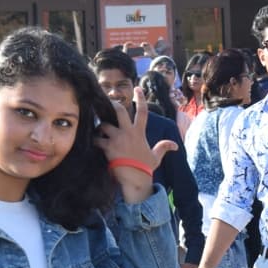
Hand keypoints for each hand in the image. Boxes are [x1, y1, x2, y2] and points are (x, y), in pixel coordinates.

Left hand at [97, 87, 177, 202]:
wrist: (136, 178)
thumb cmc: (146, 168)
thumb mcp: (156, 156)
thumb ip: (164, 147)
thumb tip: (174, 145)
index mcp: (139, 132)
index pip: (142, 111)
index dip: (140, 98)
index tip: (137, 88)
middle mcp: (128, 132)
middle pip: (119, 111)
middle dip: (112, 104)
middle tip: (107, 102)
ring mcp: (117, 139)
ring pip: (104, 125)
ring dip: (100, 127)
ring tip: (98, 130)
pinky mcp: (108, 147)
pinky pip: (97, 139)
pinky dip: (94, 139)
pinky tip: (92, 142)